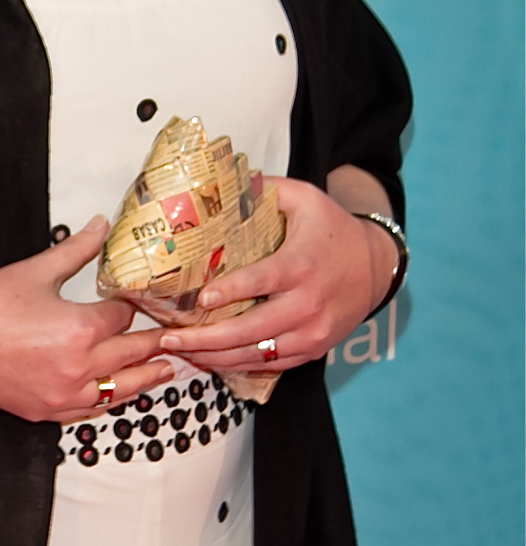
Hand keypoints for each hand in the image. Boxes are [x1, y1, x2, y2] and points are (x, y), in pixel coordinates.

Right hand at [0, 218, 174, 423]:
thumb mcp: (35, 270)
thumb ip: (76, 249)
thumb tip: (101, 224)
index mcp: (80, 328)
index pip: (124, 317)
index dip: (133, 306)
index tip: (143, 301)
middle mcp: (79, 367)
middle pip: (134, 354)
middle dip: (154, 343)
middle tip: (176, 338)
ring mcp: (64, 395)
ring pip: (122, 390)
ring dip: (145, 378)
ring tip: (164, 371)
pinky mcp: (47, 412)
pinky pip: (92, 410)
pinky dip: (110, 400)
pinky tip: (119, 393)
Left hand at [157, 176, 397, 377]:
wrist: (377, 266)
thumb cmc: (331, 229)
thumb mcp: (304, 198)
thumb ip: (265, 188)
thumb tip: (220, 180)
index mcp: (302, 264)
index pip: (263, 281)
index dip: (232, 291)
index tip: (201, 298)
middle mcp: (308, 303)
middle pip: (252, 330)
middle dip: (206, 338)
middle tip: (168, 338)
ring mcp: (312, 332)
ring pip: (257, 354)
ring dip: (215, 356)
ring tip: (179, 350)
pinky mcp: (313, 349)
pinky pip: (271, 365)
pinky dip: (238, 364)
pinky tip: (209, 359)